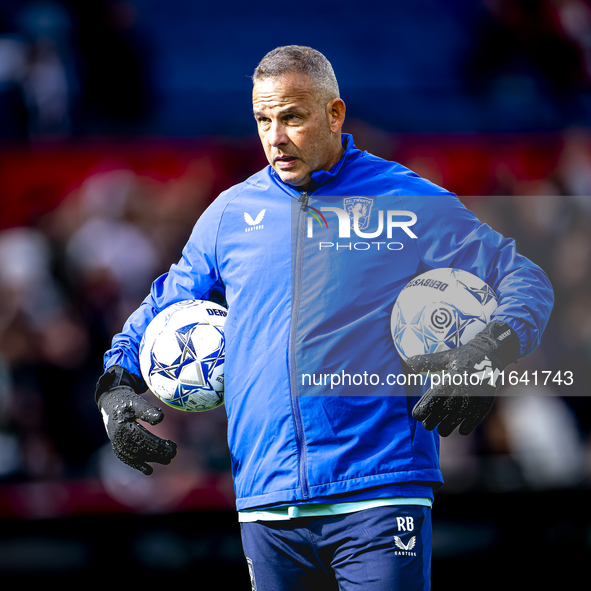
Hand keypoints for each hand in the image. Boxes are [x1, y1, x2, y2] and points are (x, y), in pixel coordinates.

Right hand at [96, 366, 176, 474]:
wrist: (110, 400)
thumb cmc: (126, 400)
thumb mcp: (136, 402)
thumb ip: (147, 410)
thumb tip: (161, 419)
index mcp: (123, 426)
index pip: (144, 439)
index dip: (158, 445)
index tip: (172, 448)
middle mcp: (118, 437)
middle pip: (140, 449)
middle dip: (158, 453)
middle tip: (173, 454)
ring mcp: (116, 442)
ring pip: (135, 455)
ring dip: (151, 459)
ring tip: (167, 460)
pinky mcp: (117, 445)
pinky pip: (127, 457)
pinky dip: (137, 464)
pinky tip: (149, 471)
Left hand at [405, 321, 519, 436]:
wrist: (490, 354)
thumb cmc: (463, 356)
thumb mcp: (445, 357)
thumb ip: (426, 362)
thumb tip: (408, 361)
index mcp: (447, 381)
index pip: (429, 403)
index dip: (421, 412)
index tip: (417, 415)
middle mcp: (459, 392)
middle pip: (439, 416)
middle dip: (430, 422)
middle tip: (427, 424)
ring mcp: (473, 400)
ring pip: (454, 422)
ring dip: (445, 428)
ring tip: (441, 430)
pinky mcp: (484, 404)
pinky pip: (473, 421)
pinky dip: (466, 427)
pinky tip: (460, 430)